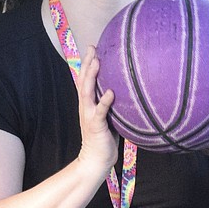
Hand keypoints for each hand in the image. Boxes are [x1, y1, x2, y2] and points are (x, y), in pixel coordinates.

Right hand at [76, 45, 117, 174]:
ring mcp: (90, 115)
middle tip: (92, 48)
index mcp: (88, 105)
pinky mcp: (96, 125)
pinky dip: (105, 101)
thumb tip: (125, 92)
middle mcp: (86, 107)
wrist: (96, 160)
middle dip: (87, 63)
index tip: (93, 48)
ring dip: (92, 76)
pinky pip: (100, 111)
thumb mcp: (108, 118)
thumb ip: (112, 105)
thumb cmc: (105, 140)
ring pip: (87, 92)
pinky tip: (110, 92)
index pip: (85, 80)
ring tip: (97, 62)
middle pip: (83, 81)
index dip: (88, 64)